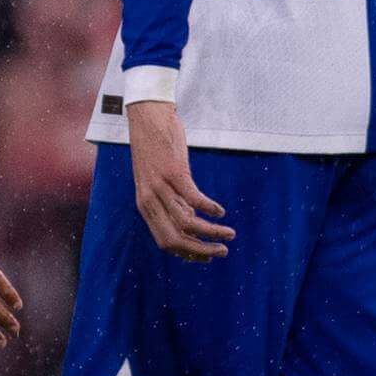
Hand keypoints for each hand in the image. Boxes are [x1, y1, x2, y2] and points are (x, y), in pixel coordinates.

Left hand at [126, 98, 232, 259]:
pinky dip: (209, 208)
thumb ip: (171, 202)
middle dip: (201, 251)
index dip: (187, 253)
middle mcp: (150, 201)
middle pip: (174, 239)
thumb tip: (192, 220)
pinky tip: (221, 211)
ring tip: (229, 233)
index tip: (206, 257)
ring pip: (187, 223)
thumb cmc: (155, 150)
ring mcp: (160, 187)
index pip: (165, 241)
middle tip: (222, 252)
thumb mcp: (158, 181)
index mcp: (146, 206)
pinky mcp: (173, 172)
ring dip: (211, 232)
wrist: (147, 118)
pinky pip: (193, 198)